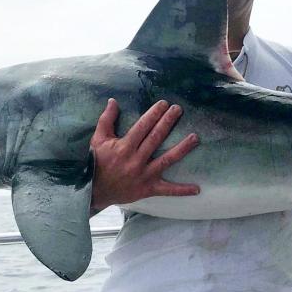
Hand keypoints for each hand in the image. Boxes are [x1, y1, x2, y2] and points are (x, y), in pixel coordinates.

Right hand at [89, 98, 199, 212]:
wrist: (94, 191)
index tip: (164, 103)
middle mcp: (136, 160)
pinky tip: (197, 188)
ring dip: (182, 148)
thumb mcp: (98, 139)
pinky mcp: (148, 188)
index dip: (154, 113)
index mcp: (124, 147)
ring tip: (195, 137)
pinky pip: (167, 190)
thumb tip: (113, 100)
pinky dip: (182, 190)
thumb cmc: (97, 162)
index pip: (143, 126)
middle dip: (168, 122)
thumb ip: (107, 119)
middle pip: (156, 138)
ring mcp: (144, 175)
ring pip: (167, 160)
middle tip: (178, 109)